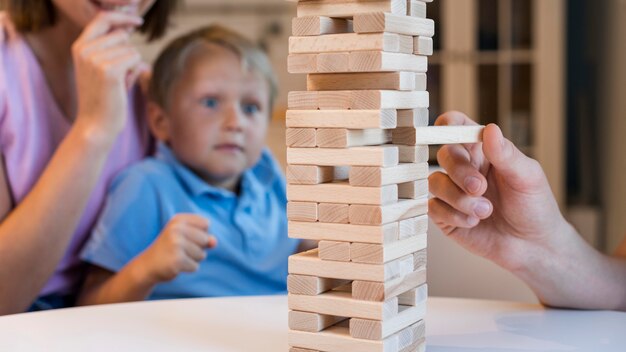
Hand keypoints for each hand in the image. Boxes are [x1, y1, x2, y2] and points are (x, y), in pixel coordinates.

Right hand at [72, 12, 144, 142]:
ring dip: (131, 65)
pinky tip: (124, 86)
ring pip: (131, 49)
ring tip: (118, 83)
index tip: (138, 21)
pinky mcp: (109, 71)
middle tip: (118, 75)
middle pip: (122, 35)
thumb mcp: (104, 67)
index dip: (122, 17)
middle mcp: (84, 50)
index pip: (102, 19)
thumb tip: (128, 28)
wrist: (96, 125)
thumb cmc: (105, 97)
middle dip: (127, 53)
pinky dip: (135, 72)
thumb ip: (113, 47)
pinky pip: (136, 59)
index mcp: (79, 47)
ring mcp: (95, 59)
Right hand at [137, 214, 216, 283]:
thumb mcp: (188, 238)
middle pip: (205, 239)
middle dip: (198, 248)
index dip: (200, 234)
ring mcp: (176, 244)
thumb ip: (205, 237)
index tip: (185, 237)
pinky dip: (188, 268)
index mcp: (178, 220)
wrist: (148, 265)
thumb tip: (214, 242)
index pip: (205, 224)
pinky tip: (176, 265)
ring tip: (177, 257)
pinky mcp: (177, 260)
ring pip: (202, 254)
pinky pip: (195, 266)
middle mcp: (176, 229)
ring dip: (193, 259)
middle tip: (180, 249)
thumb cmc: (171, 249)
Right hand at [428, 111, 568, 271]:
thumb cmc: (535, 207)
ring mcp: (452, 191)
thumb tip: (490, 129)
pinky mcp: (445, 215)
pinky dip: (454, 215)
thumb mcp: (527, 177)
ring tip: (485, 211)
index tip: (449, 132)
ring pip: (435, 182)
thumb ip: (506, 154)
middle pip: (444, 155)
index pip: (457, 127)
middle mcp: (464, 168)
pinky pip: (433, 208)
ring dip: (459, 199)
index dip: (448, 125)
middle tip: (480, 188)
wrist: (533, 247)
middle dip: (460, 172)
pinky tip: (473, 222)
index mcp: (483, 150)